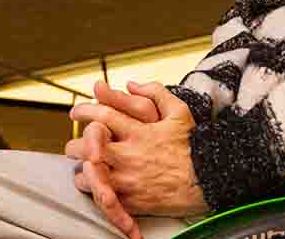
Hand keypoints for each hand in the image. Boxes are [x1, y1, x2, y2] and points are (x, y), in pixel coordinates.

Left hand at [70, 83, 208, 221]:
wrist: (209, 181)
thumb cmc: (194, 147)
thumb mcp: (179, 112)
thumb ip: (155, 92)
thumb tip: (130, 83)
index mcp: (139, 132)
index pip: (102, 116)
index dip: (84, 111)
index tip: (76, 112)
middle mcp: (130, 155)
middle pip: (87, 146)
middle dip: (75, 144)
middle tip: (74, 144)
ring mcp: (129, 180)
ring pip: (89, 175)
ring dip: (82, 170)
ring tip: (83, 166)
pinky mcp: (132, 201)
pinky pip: (102, 197)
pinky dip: (94, 191)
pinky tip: (96, 185)